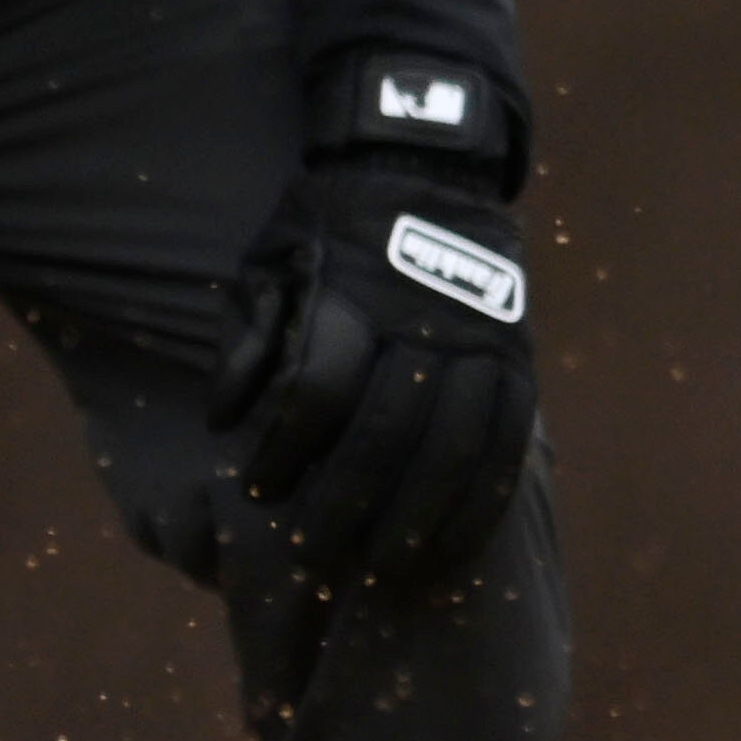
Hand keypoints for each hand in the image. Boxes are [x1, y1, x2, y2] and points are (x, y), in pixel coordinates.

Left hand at [210, 160, 535, 599]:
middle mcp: (420, 323)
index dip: (284, 448)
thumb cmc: (323, 227)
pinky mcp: (517, 358)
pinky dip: (483, 501)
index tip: (256, 491)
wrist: (422, 169)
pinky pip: (509, 441)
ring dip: (418, 518)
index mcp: (349, 298)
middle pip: (387, 430)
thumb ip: (249, 340)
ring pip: (456, 446)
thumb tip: (223, 421)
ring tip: (383, 571)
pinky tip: (455, 547)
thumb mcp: (269, 261)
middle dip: (346, 503)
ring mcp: (479, 341)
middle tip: (311, 557)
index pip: (318, 389)